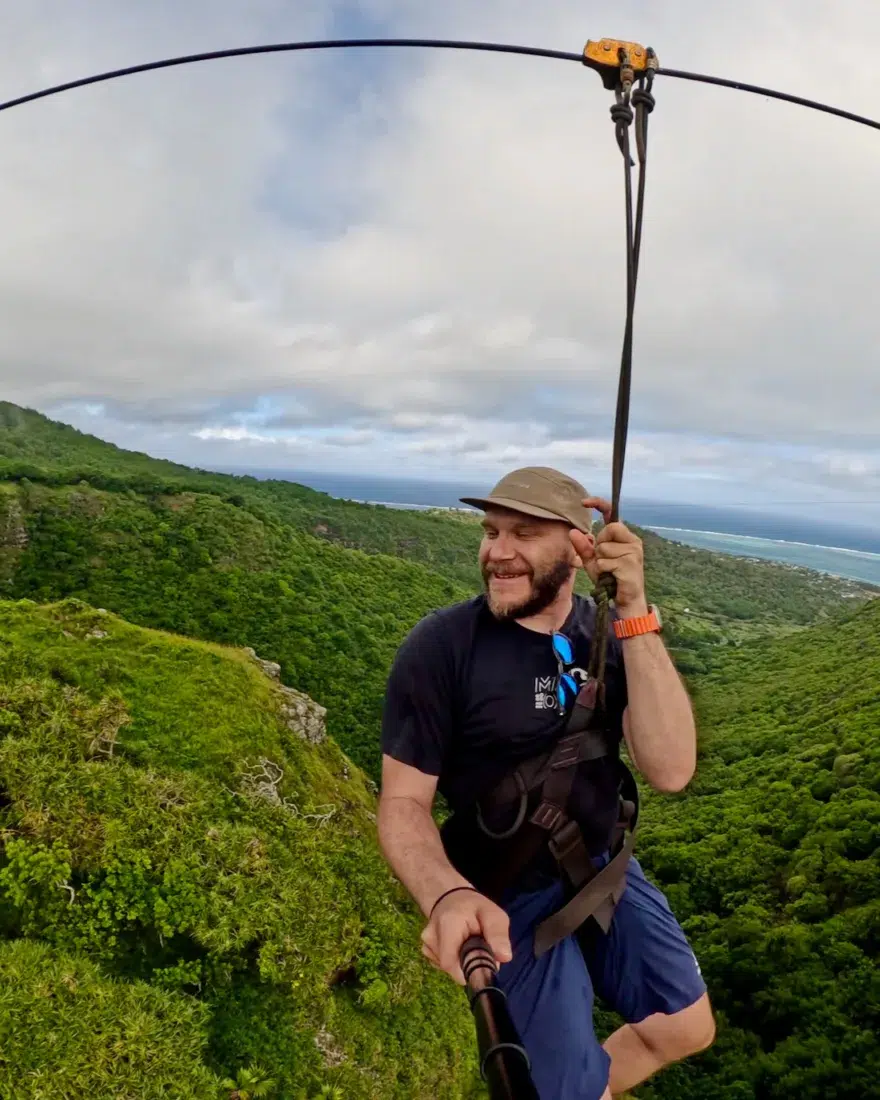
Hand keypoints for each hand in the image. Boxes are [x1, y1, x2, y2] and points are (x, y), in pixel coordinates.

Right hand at [421, 889, 512, 985]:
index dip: (469, 969)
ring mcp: (426, 943)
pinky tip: (457, 946)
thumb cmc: (474, 907)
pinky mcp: (426, 949)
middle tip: (478, 947)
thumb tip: (504, 957)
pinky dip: (453, 960)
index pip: (450, 964)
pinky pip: (442, 965)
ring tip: (467, 943)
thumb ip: (498, 934)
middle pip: (451, 968)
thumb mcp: (492, 914)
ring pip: (448, 968)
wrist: (451, 898)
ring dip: (461, 961)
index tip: (482, 959)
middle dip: (468, 963)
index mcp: (448, 924)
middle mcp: (431, 935)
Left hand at [570, 496, 647, 615]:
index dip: (598, 504)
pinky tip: (612, 577)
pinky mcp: (631, 563)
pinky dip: (602, 571)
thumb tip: (572, 532)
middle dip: (599, 546)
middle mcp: (632, 540)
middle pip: (607, 530)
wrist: (626, 599)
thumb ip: (583, 547)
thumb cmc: (610, 577)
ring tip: (609, 571)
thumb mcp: (593, 561)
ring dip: (600, 562)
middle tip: (605, 562)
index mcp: (624, 536)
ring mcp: (634, 551)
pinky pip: (604, 562)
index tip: (583, 503)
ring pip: (603, 548)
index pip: (612, 513)